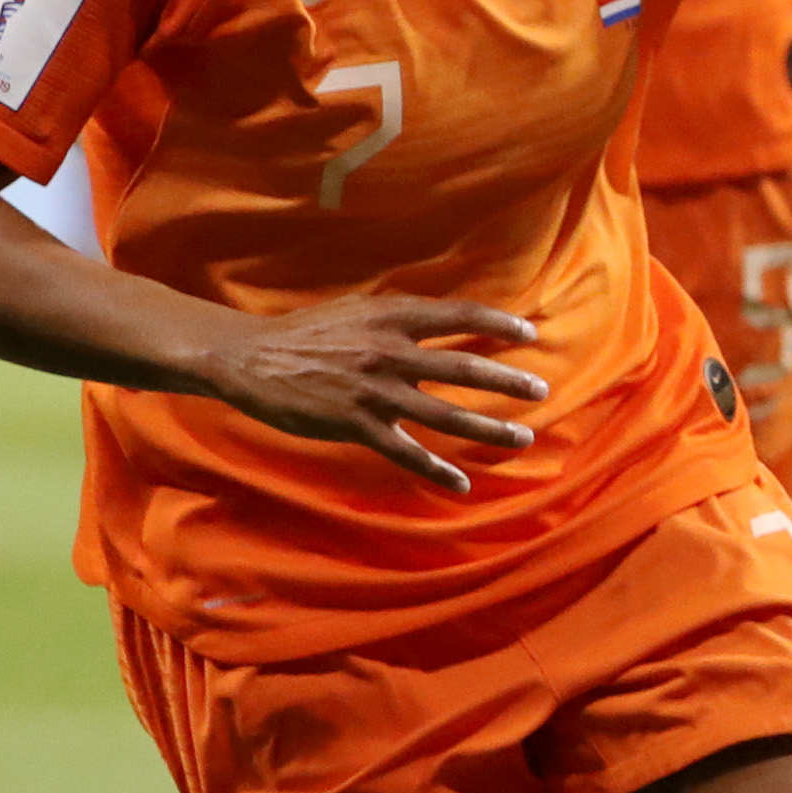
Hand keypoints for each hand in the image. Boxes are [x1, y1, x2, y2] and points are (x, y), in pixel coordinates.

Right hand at [196, 296, 550, 493]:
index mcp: (391, 317)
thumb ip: (401, 315)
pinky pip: (407, 453)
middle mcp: (390, 352)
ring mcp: (375, 392)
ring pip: (446, 414)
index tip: (530, 334)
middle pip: (464, 366)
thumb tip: (447, 317)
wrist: (250, 359)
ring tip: (522, 437)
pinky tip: (462, 483)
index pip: (458, 316)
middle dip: (508, 381)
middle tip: (541, 390)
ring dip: (489, 427)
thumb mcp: (358, 309)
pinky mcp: (357, 425)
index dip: (498, 323)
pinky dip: (438, 471)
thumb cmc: (308, 332)